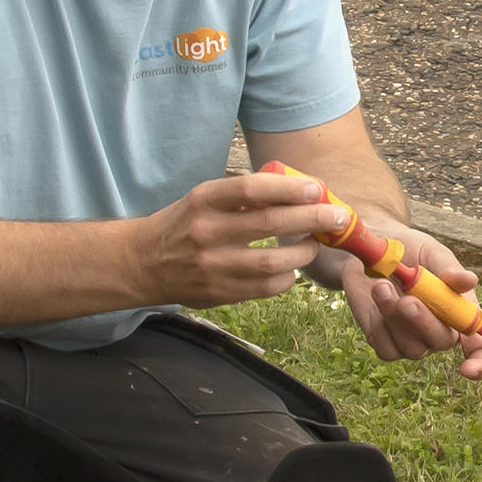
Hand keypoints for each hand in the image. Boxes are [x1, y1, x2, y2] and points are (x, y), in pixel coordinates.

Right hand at [125, 170, 332, 309]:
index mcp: (204, 200)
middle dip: (312, 218)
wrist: (144, 263)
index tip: (316, 188)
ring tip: (315, 244)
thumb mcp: (203, 199)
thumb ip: (242, 196)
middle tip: (337, 216)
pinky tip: (292, 269)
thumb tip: (298, 190)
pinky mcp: (220, 293)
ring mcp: (213, 266)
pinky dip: (287, 278)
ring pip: (273, 262)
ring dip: (304, 252)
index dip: (289, 188)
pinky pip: (266, 287)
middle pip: (271, 224)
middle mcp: (207, 232)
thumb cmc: (184, 224)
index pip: (252, 189)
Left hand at [328, 223, 481, 374]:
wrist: (371, 253)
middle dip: (425, 323)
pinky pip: (387, 349)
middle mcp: (439, 331)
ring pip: (411, 347)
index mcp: (460, 311)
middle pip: (442, 342)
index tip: (468, 369)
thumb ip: (448, 269)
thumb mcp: (431, 253)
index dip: (480, 363)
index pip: (480, 349)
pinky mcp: (386, 344)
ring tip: (381, 285)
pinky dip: (379, 325)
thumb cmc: (409, 251)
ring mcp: (412, 341)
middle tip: (407, 300)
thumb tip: (468, 280)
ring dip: (395, 317)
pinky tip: (377, 296)